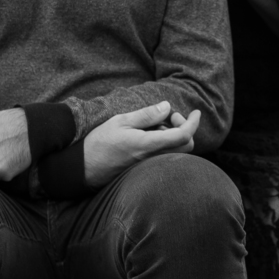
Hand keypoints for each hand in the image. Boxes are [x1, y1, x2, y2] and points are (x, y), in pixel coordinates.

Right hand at [83, 101, 201, 187]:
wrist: (81, 170)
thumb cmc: (98, 143)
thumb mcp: (121, 121)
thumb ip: (146, 115)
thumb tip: (167, 107)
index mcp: (148, 145)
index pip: (183, 136)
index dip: (193, 123)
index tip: (196, 113)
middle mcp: (152, 159)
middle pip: (186, 146)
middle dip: (184, 128)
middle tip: (170, 117)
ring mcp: (149, 167)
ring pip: (176, 152)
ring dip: (173, 136)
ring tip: (155, 125)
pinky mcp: (144, 171)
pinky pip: (164, 157)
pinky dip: (165, 144)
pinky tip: (149, 136)